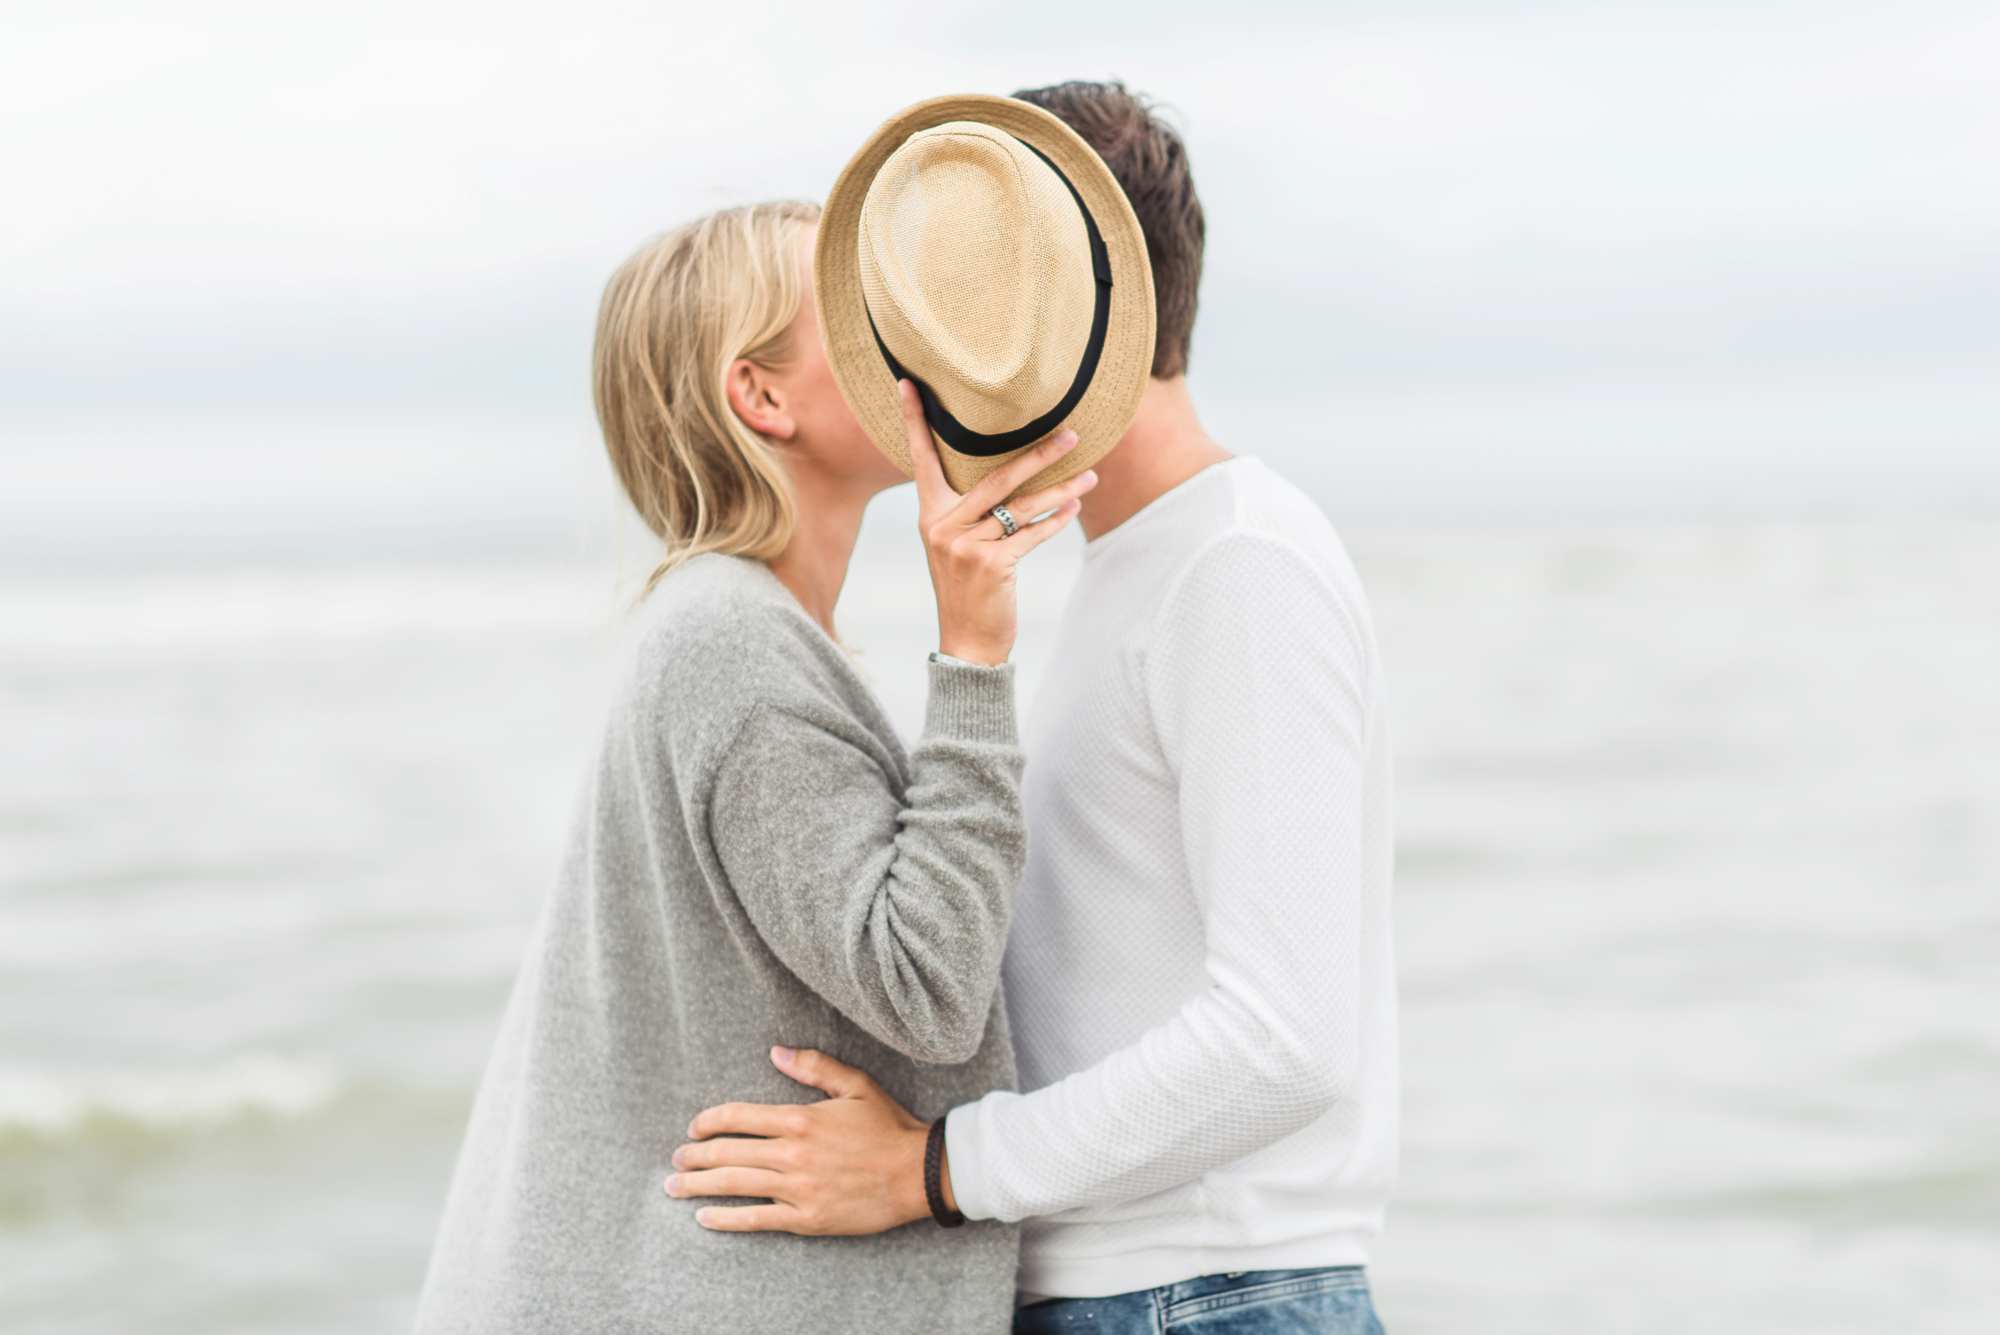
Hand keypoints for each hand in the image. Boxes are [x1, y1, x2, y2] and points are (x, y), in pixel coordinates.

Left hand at [666, 1045, 948, 1235]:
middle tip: (675, 1160)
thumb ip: (814, 1067)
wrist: (918, 1174)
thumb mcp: (856, 1085)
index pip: (738, 1116)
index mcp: (800, 1118)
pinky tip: (705, 1219)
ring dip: (698, 1186)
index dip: (709, 1121)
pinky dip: (727, 1219)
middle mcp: (792, 1154)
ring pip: (734, 1184)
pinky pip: (757, 1220)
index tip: (694, 1127)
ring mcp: (797, 1189)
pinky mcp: (806, 1219)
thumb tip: (776, 1052)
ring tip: (674, 1188)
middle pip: (728, 1152)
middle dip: (694, 1156)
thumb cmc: (889, 1127)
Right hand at [904, 380, 1098, 665]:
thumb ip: (969, 512)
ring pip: (1021, 506)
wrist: (966, 643)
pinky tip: (1075, 507)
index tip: (909, 381)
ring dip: (1061, 489)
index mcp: (929, 514)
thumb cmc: (967, 590)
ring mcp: (966, 545)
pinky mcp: (991, 565)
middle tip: (1070, 433)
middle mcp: (943, 525)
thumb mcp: (955, 546)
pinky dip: (1055, 521)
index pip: (921, 459)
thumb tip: (1008, 475)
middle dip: (1037, 454)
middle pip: (995, 476)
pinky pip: (1031, 535)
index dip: (915, 421)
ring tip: (1089, 474)